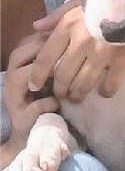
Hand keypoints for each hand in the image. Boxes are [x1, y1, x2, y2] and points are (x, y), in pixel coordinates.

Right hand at [4, 34, 58, 152]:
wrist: (37, 133)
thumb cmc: (47, 99)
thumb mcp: (51, 76)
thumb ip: (54, 58)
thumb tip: (67, 37)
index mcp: (18, 68)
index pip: (24, 44)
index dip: (42, 37)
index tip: (64, 36)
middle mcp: (11, 80)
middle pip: (16, 56)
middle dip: (40, 51)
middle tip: (63, 50)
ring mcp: (13, 100)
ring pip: (17, 78)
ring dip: (39, 73)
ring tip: (60, 74)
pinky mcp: (21, 119)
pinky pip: (31, 107)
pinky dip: (45, 103)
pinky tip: (57, 102)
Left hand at [28, 0, 124, 101]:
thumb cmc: (112, 2)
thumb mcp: (82, 2)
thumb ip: (58, 14)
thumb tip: (36, 27)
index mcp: (69, 25)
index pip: (45, 57)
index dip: (37, 76)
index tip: (35, 87)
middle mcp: (82, 40)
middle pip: (63, 76)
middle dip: (60, 90)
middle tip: (62, 94)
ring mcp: (102, 53)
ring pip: (82, 85)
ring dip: (78, 95)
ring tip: (78, 97)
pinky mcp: (122, 62)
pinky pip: (109, 86)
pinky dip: (106, 92)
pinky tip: (106, 90)